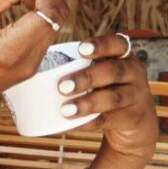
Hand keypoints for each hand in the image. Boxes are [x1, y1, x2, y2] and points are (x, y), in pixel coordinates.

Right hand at [0, 0, 68, 127]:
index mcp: (10, 50)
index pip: (49, 11)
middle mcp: (28, 61)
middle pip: (57, 17)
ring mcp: (32, 66)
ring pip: (54, 24)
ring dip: (45, 0)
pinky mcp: (30, 66)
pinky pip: (44, 34)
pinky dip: (40, 14)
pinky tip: (22, 2)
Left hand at [57, 33, 157, 165]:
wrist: (135, 123)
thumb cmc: (107, 91)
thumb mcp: (102, 75)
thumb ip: (81, 67)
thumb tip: (31, 66)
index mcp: (123, 56)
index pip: (116, 44)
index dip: (100, 45)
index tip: (81, 50)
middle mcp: (134, 72)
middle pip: (113, 71)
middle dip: (87, 77)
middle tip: (62, 86)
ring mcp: (136, 96)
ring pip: (113, 97)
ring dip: (87, 103)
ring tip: (65, 109)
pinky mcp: (133, 118)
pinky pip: (109, 119)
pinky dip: (88, 122)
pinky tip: (71, 125)